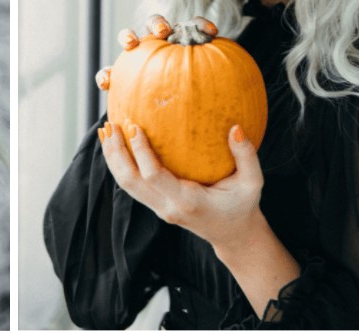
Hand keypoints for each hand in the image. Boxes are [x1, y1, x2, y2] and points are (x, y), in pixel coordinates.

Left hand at [98, 120, 264, 253]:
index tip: (133, 126)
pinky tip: (116, 143)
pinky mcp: (156, 204)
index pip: (154, 176)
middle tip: (110, 124)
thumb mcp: (252, 183)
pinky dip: (120, 163)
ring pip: (125, 185)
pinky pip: (131, 184)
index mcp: (188, 202)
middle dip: (116, 153)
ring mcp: (159, 208)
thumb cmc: (243, 206)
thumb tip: (234, 128)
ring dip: (113, 157)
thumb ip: (246, 156)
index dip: (140, 152)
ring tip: (106, 129)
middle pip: (129, 182)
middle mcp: (167, 207)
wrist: (233, 235)